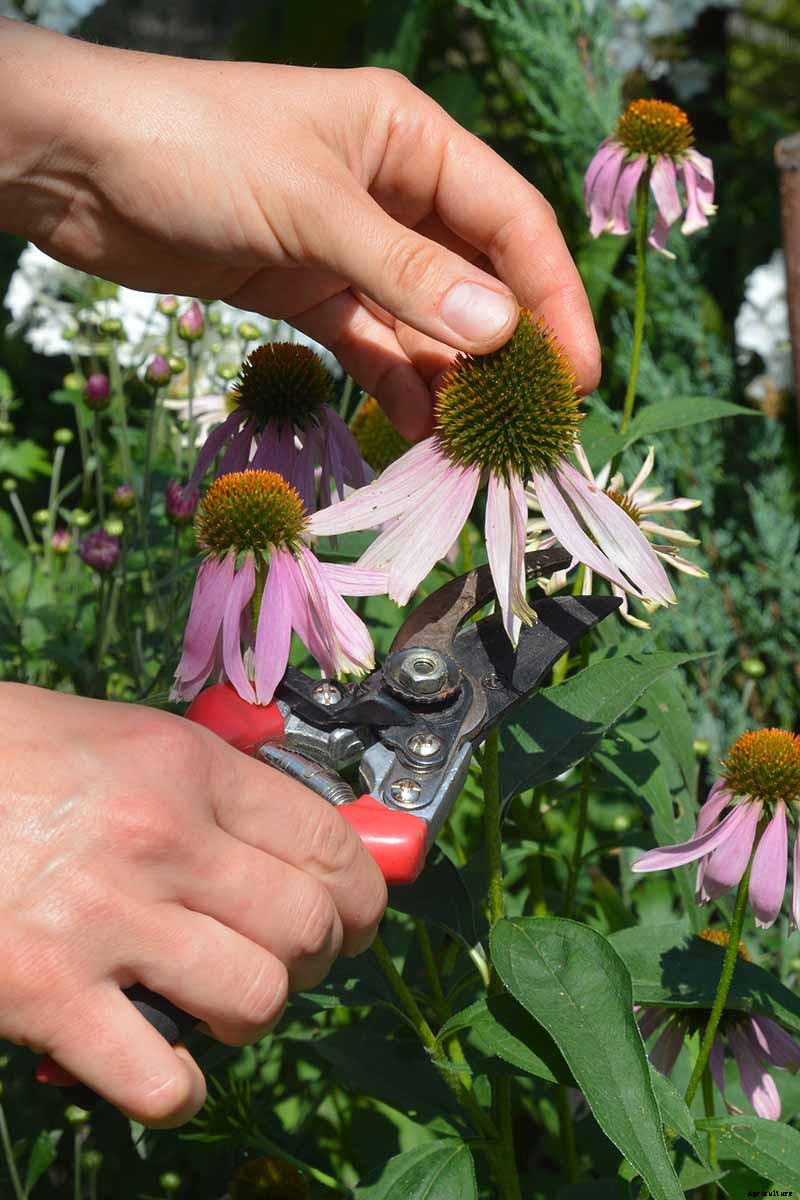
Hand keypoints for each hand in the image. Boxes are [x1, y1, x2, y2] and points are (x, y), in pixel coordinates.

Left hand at [0, 21, 598, 439]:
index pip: (509, 221)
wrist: (76, 166)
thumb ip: (406, 275)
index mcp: (410, 138)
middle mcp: (390, 189)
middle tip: (531, 423)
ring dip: (449, 378)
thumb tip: (499, 335)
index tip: (574, 374)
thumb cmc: (196, 150)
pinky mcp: (305, 288)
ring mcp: (348, 244)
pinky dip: (393, 381)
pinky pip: (369, 341)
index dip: (550, 298)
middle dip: (504, 348)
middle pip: (473, 276)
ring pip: (421, 319)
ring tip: (476, 442)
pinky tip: (418, 427)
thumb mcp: (312, 206)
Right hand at [0, 684, 385, 1125]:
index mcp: (184, 767)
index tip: (357, 914)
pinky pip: (162, 1077)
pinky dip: (179, 1089)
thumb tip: (291, 834)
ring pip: (257, 997)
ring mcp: (105, 919)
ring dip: (254, 1016)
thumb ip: (211, 783)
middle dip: (319, 957)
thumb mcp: (124, 739)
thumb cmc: (8, 756)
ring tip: (224, 1006)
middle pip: (308, 924)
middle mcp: (160, 838)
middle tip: (293, 960)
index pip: (327, 840)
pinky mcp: (47, 995)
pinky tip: (164, 1065)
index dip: (364, 892)